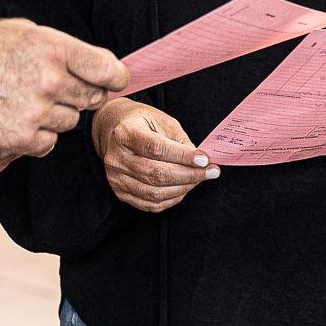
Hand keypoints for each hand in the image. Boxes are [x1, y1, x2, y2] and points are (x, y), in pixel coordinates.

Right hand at [0, 19, 127, 158]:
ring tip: (25, 101)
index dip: (116, 77)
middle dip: (80, 94)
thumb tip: (94, 64)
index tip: (115, 81)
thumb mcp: (21, 31)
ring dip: (56, 115)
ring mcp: (36, 112)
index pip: (107, 69)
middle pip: (92, 98)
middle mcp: (49, 80)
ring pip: (70, 121)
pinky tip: (16, 119)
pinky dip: (37, 135)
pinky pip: (49, 143)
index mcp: (52, 48)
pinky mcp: (21, 139)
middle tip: (56, 88)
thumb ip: (60, 48)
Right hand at [91, 98, 216, 212]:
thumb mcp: (163, 121)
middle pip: (157, 174)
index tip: (205, 159)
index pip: (156, 149)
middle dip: (189, 175)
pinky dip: (171, 199)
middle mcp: (116, 158)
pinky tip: (183, 188)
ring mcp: (116, 178)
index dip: (183, 156)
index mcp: (125, 134)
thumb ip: (180, 141)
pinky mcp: (120, 192)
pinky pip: (150, 203)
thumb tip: (200, 162)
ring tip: (198, 179)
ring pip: (155, 192)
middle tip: (210, 172)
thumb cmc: (143, 124)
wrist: (115, 132)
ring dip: (183, 188)